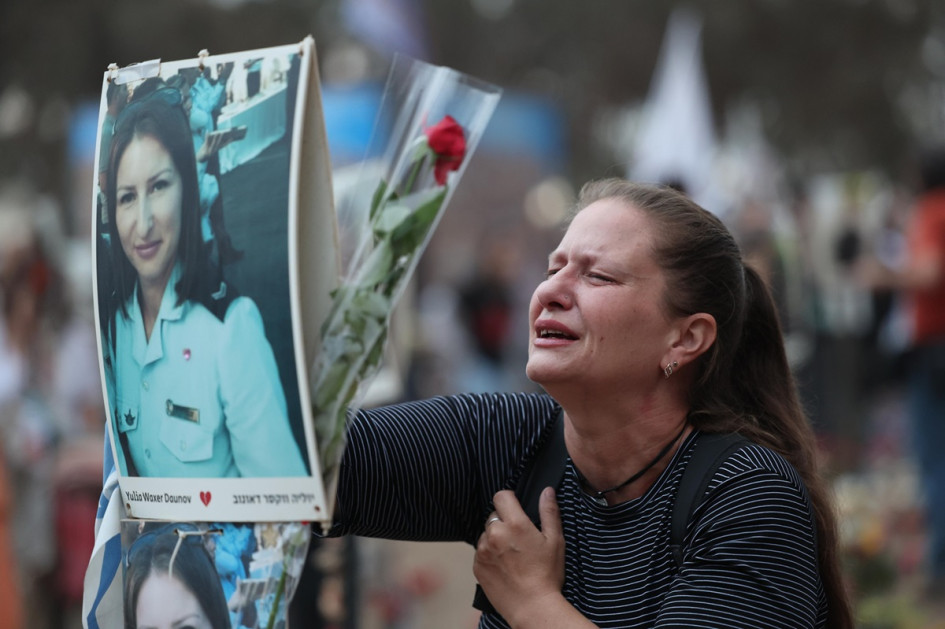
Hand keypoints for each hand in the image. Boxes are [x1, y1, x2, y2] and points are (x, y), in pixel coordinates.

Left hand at [474, 487, 564, 624]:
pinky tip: (504, 566)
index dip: (509, 500)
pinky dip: (489, 554)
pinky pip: (480, 551)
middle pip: (494, 516)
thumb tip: (547, 491)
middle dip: (504, 522)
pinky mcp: (476, 565)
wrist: (532, 607)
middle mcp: (495, 534)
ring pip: (486, 534)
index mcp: (515, 524)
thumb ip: (549, 512)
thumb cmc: (547, 575)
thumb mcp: (555, 541)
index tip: (516, 510)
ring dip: (495, 539)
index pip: (501, 496)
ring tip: (511, 556)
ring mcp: (483, 550)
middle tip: (518, 540)